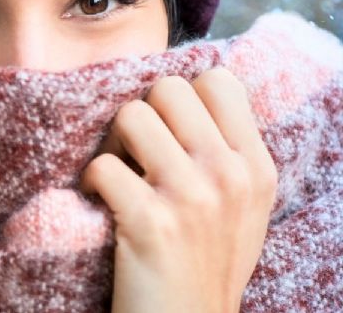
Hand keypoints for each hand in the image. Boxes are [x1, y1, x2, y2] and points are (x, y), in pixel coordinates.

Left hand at [81, 67, 277, 312]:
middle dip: (142, 114)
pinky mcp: (150, 221)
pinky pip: (102, 165)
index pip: (218, 81)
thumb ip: (224, 151)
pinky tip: (100, 203)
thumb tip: (180, 95)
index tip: (168, 129)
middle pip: (167, 89)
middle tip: (134, 152)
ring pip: (131, 116)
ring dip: (112, 144)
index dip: (181, 97)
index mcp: (255, 166)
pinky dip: (90, 182)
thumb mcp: (241, 205)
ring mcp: (192, 196)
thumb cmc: (205, 263)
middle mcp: (229, 175)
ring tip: (118, 175)